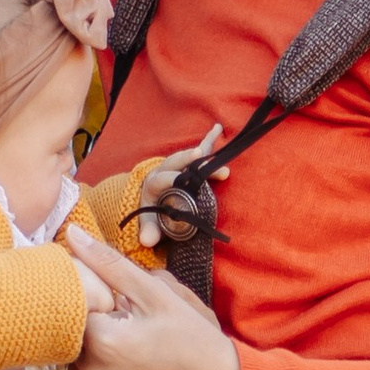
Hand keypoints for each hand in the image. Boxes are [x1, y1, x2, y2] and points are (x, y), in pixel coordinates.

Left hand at [69, 231, 243, 369]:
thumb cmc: (196, 342)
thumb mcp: (158, 295)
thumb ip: (110, 265)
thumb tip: (72, 236)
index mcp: (102, 341)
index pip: (73, 308)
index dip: (97, 304)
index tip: (123, 309)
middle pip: (73, 338)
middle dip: (96, 329)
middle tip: (134, 333)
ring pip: (78, 366)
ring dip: (96, 356)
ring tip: (136, 356)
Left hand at [133, 126, 221, 246]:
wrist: (152, 199)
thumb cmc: (152, 212)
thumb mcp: (148, 222)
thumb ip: (148, 231)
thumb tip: (146, 241)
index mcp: (154, 183)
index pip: (160, 179)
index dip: (169, 178)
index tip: (178, 180)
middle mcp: (166, 170)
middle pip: (176, 161)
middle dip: (188, 158)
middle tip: (199, 154)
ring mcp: (179, 165)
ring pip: (192, 158)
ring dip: (206, 157)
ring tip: (222, 166)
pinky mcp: (190, 164)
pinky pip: (200, 150)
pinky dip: (210, 140)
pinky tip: (218, 128)